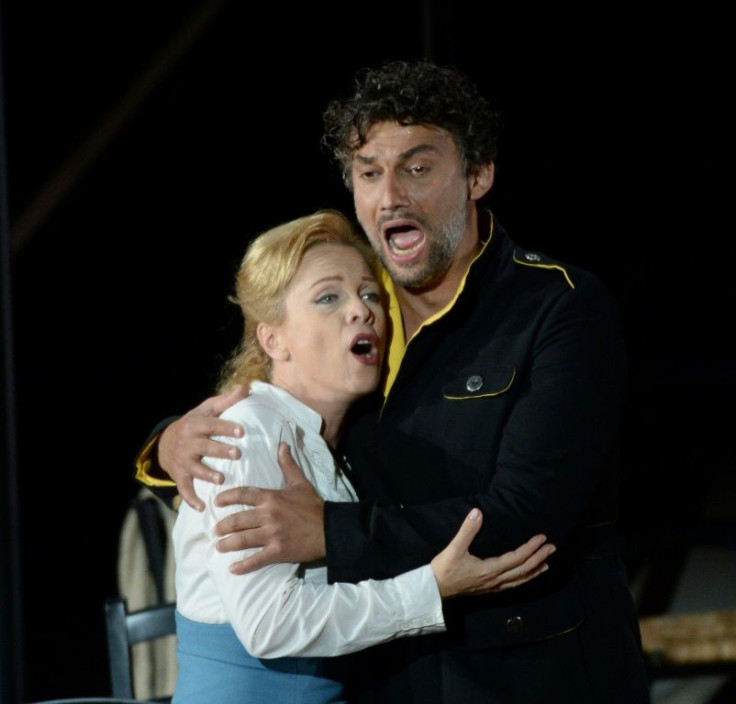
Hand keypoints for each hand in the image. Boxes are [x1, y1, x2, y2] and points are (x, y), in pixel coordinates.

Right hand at [158, 385, 248, 510]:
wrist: (166, 441)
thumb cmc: (196, 423)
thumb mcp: (208, 409)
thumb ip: (228, 400)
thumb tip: (248, 386)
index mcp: (195, 425)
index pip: (212, 425)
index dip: (226, 427)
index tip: (242, 431)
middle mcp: (188, 443)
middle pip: (204, 447)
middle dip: (219, 450)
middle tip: (237, 454)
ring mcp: (183, 461)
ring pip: (194, 468)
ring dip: (207, 474)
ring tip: (221, 478)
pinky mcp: (180, 476)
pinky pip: (184, 489)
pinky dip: (191, 499)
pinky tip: (202, 507)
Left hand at [214, 443, 325, 574]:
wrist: (330, 529)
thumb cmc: (313, 505)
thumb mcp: (300, 482)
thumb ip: (288, 465)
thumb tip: (282, 445)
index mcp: (271, 498)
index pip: (243, 494)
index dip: (226, 497)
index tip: (216, 502)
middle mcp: (268, 515)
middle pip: (237, 520)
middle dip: (222, 526)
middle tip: (215, 530)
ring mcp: (272, 534)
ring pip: (242, 540)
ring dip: (227, 544)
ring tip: (219, 547)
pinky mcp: (278, 551)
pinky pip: (256, 560)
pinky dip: (243, 566)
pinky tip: (232, 569)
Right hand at [430, 509, 555, 598]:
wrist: (434, 590)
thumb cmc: (444, 568)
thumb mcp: (455, 548)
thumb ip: (467, 530)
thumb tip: (478, 512)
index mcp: (490, 569)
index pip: (517, 558)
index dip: (531, 548)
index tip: (542, 538)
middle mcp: (496, 580)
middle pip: (523, 570)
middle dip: (539, 558)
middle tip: (552, 548)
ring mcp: (493, 587)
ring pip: (519, 580)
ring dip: (534, 571)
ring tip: (546, 564)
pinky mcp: (488, 590)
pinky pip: (512, 585)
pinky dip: (523, 579)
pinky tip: (524, 577)